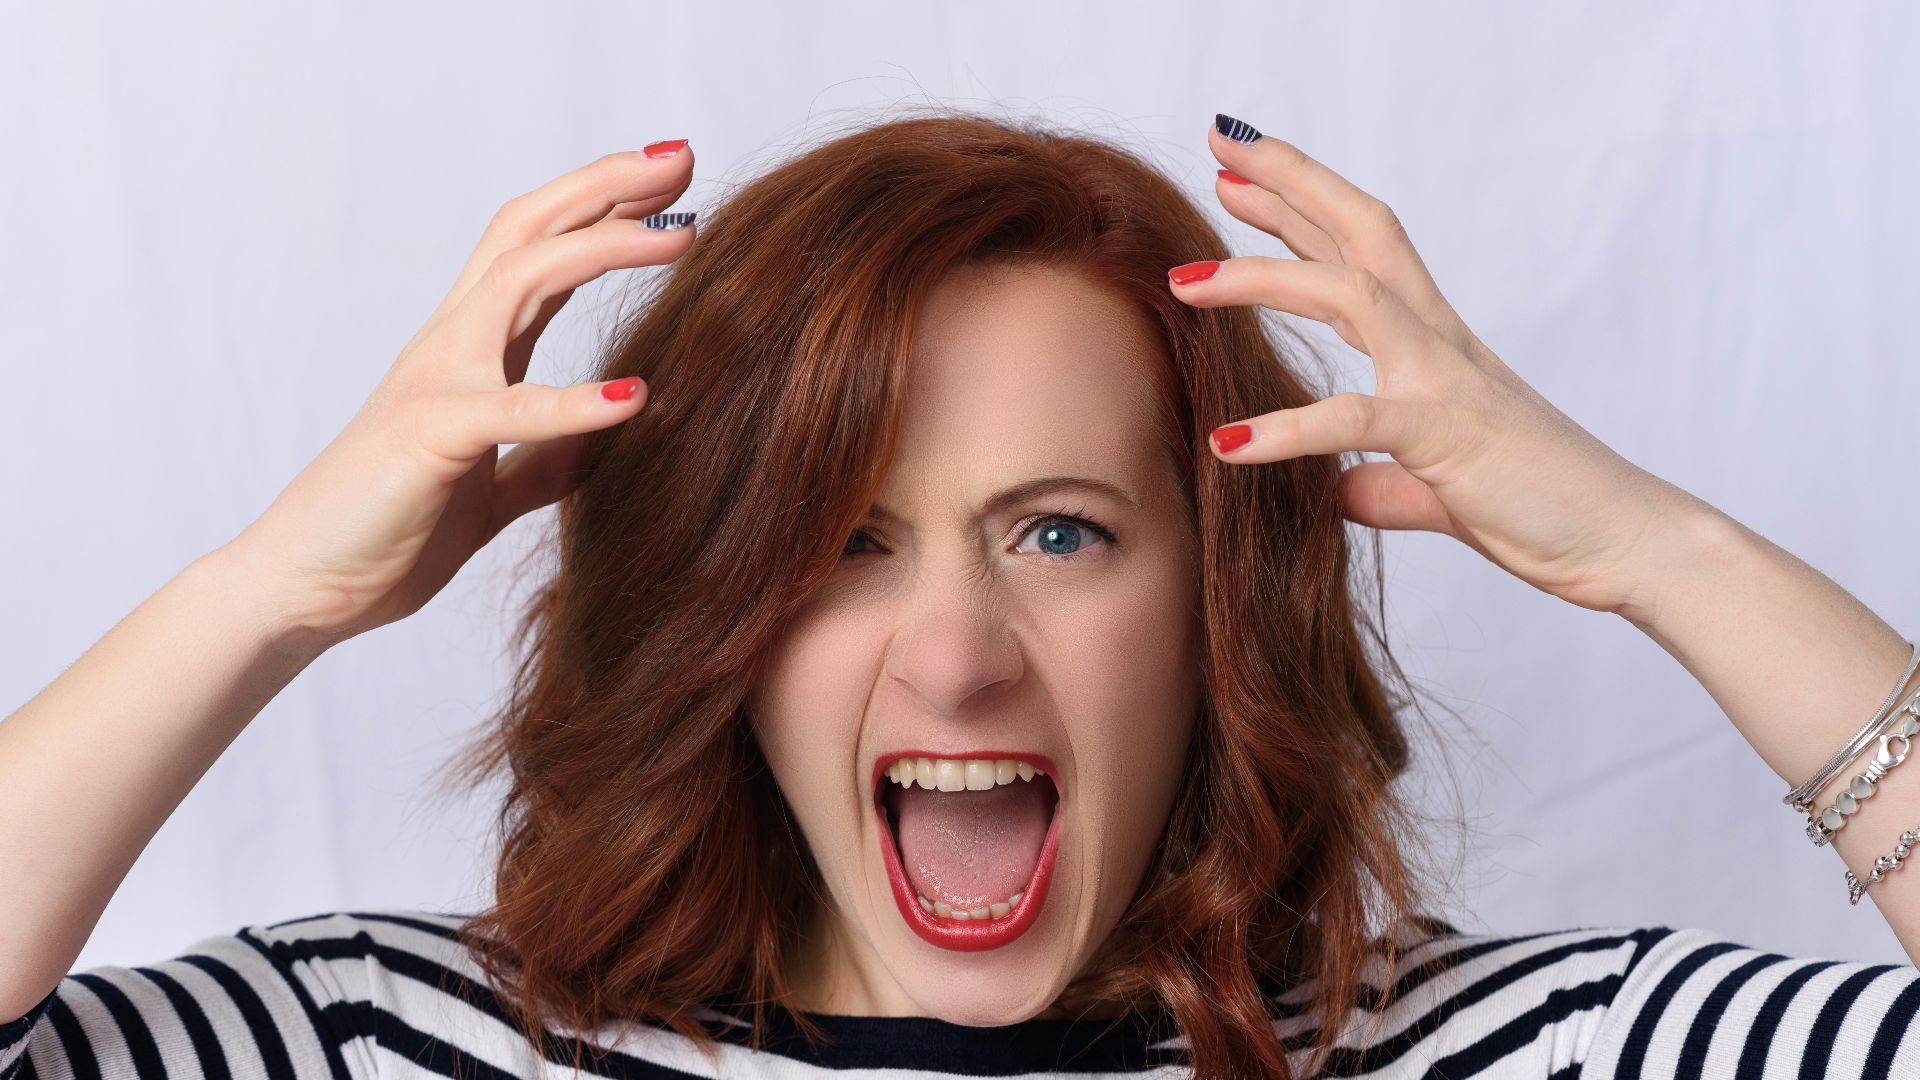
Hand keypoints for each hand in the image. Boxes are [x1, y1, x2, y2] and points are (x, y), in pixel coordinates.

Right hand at [220, 143, 696, 643]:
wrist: (302, 587)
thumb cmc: (383, 532)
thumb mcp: (488, 492)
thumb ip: (540, 461)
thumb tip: (599, 444)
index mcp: (469, 352)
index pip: (540, 251)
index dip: (603, 208)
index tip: (673, 184)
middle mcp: (451, 345)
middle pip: (530, 231)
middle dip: (606, 187)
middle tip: (685, 159)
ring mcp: (437, 382)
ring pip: (521, 279)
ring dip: (605, 250)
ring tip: (683, 241)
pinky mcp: (431, 438)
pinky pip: (511, 410)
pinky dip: (576, 402)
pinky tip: (635, 396)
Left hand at [1169, 116, 1706, 617]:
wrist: (1628, 545)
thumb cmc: (1546, 508)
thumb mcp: (1441, 490)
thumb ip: (1387, 484)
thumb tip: (1343, 494)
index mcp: (1439, 346)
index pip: (1363, 253)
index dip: (1302, 208)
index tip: (1240, 177)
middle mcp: (1441, 344)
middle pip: (1361, 230)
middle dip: (1290, 181)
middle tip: (1220, 142)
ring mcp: (1447, 382)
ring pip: (1351, 293)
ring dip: (1263, 277)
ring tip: (1184, 281)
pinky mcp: (1448, 437)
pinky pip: (1357, 420)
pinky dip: (1289, 429)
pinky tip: (1229, 444)